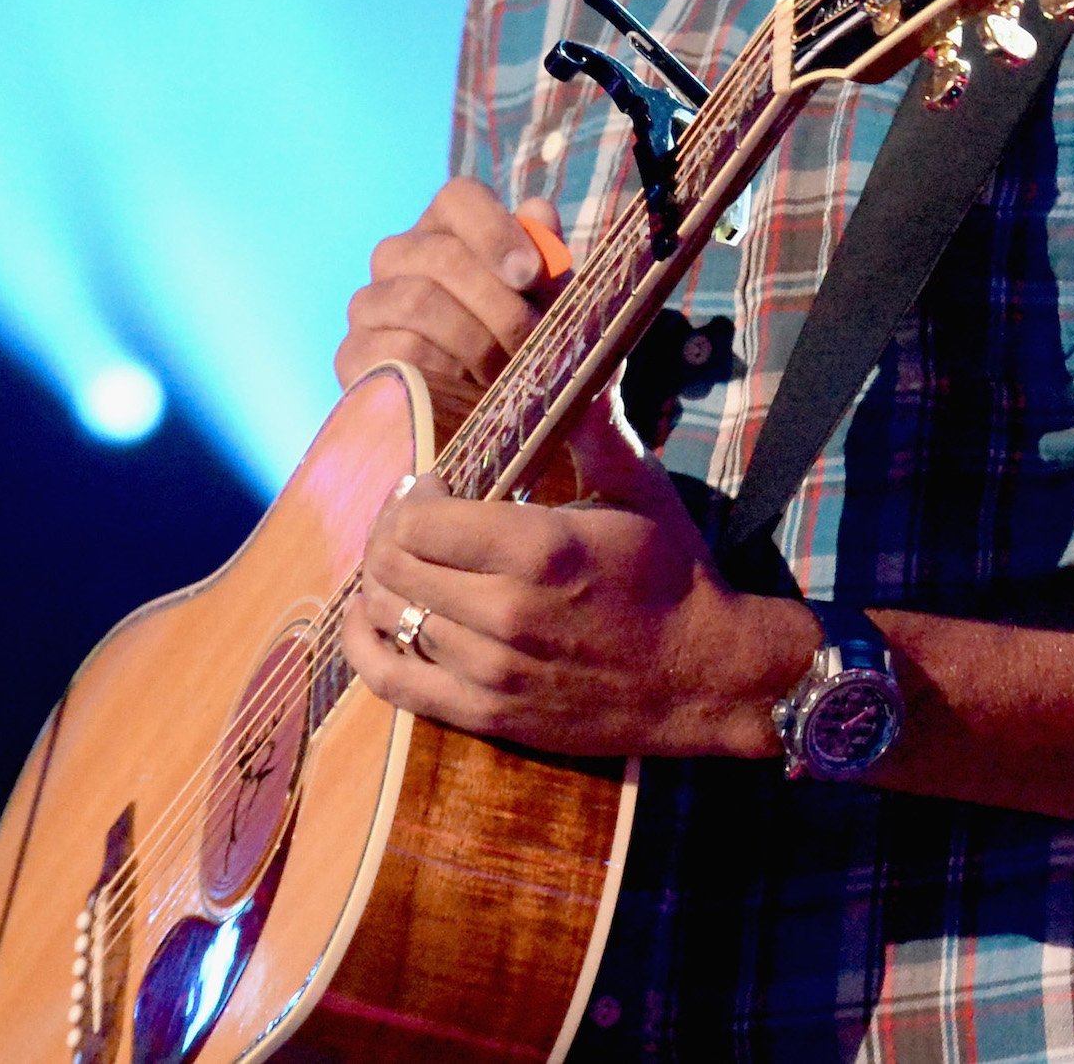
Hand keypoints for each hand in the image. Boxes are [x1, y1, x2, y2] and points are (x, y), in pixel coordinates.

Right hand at [337, 178, 564, 413]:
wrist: (475, 412)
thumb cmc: (513, 339)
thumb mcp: (540, 301)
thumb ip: (544, 255)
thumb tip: (540, 214)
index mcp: (445, 228)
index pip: (458, 197)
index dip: (496, 230)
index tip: (531, 273)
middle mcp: (397, 255)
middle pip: (442, 255)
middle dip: (497, 302)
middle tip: (531, 338)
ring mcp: (368, 303)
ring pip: (417, 300)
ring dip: (475, 339)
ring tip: (504, 370)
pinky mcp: (352, 353)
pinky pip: (396, 351)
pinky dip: (443, 372)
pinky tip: (466, 389)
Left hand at [342, 388, 813, 760]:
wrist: (706, 679)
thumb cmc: (675, 574)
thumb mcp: (642, 489)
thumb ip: (596, 426)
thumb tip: (582, 359)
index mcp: (540, 548)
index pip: (420, 518)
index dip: (411, 493)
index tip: (432, 482)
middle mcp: (506, 612)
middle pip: (392, 565)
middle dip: (389, 532)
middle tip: (410, 518)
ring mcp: (493, 670)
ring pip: (388, 617)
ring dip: (381, 583)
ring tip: (402, 564)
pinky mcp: (488, 714)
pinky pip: (393, 682)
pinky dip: (367, 647)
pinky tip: (372, 621)